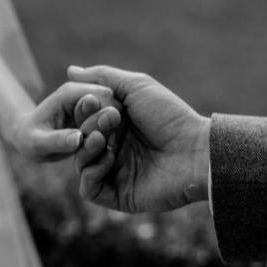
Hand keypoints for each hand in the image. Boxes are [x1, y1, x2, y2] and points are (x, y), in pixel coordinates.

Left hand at [8, 82, 119, 162]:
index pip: (101, 96)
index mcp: (69, 93)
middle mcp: (83, 93)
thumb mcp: (38, 143)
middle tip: (109, 146)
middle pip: (113, 102)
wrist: (28, 138)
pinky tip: (107, 150)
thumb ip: (58, 140)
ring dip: (114, 131)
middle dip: (112, 124)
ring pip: (116, 112)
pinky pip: (112, 122)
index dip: (106, 117)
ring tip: (107, 150)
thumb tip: (78, 139)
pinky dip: (112, 135)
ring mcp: (91, 103)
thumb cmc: (29, 139)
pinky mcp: (95, 114)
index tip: (103, 139)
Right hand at [67, 65, 209, 211]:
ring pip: (79, 164)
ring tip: (102, 140)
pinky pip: (89, 189)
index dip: (82, 110)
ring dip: (86, 149)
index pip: (82, 119)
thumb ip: (102, 76)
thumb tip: (70, 70)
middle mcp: (112, 148)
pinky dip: (91, 173)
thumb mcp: (136, 86)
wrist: (196, 151)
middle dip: (87, 127)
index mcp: (115, 125)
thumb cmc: (169, 116)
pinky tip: (108, 159)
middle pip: (78, 140)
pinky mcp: (118, 196)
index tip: (93, 101)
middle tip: (109, 121)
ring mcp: (114, 173)